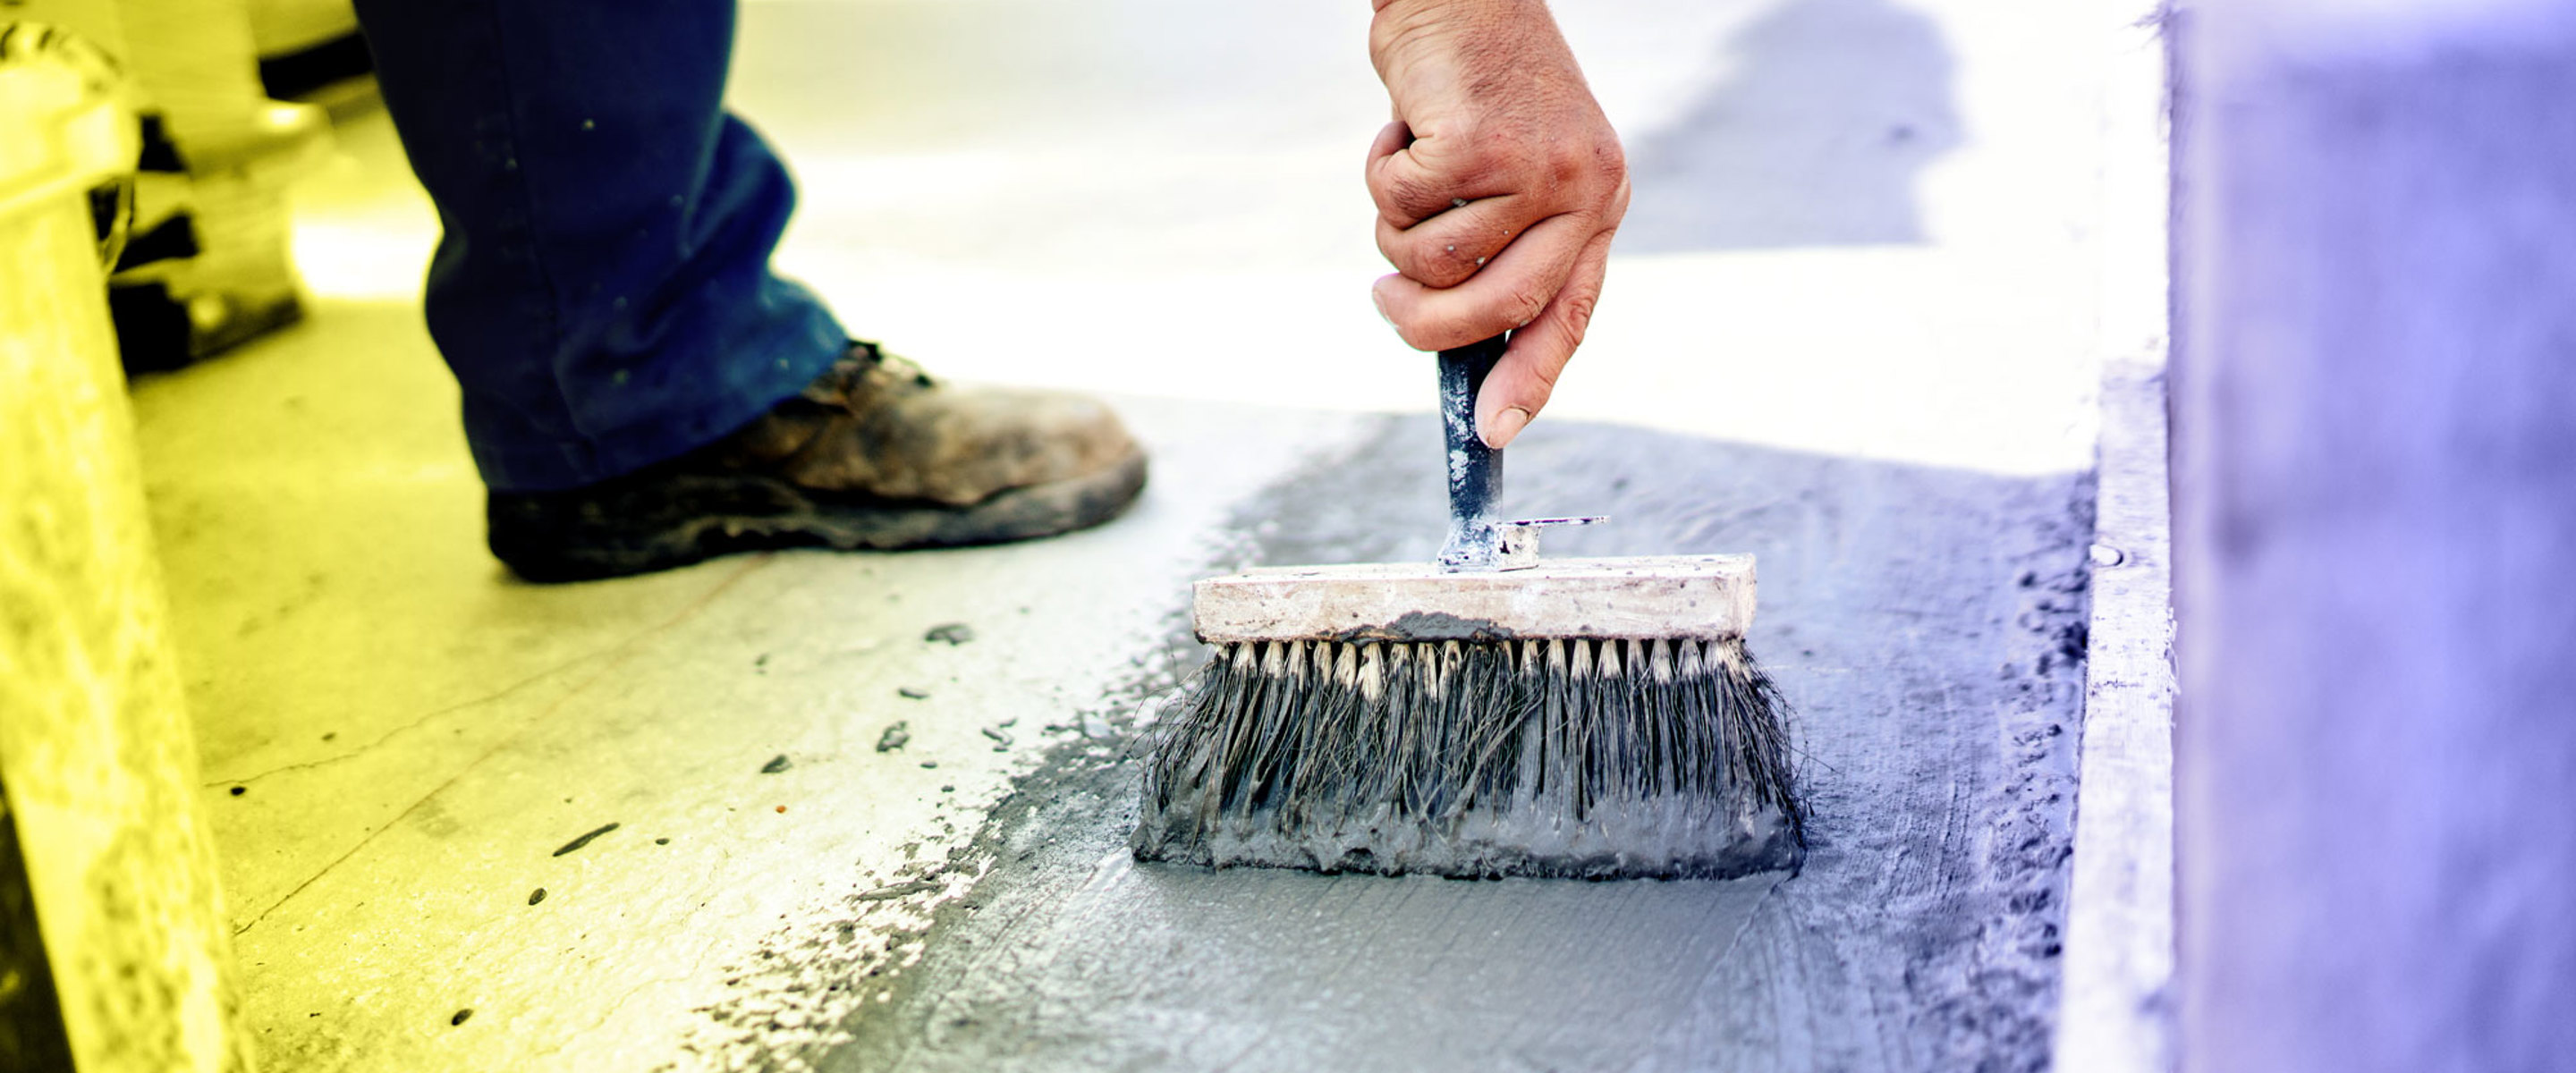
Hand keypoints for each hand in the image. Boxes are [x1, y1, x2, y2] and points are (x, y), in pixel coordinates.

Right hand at [1366, 0, 1628, 448]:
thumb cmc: (1475, 86)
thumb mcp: (1511, 168)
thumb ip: (1502, 245)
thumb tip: (1456, 344)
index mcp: (1598, 204)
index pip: (1569, 315)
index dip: (1528, 380)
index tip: (1491, 434)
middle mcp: (1581, 190)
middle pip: (1492, 309)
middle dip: (1424, 322)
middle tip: (1384, 298)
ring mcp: (1534, 168)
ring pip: (1432, 261)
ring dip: (1395, 227)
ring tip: (1407, 169)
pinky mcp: (1477, 143)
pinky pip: (1398, 207)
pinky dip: (1380, 172)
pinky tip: (1403, 127)